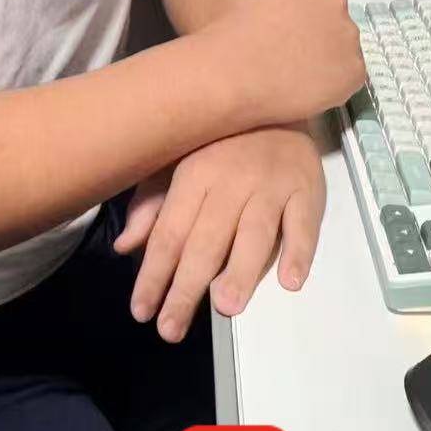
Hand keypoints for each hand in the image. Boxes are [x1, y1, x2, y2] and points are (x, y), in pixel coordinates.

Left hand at [113, 125, 325, 340]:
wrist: (276, 101)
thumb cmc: (220, 142)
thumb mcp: (177, 163)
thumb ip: (152, 206)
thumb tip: (123, 246)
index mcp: (194, 174)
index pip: (169, 233)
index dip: (153, 274)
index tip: (141, 312)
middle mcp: (230, 181)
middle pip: (206, 241)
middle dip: (186, 287)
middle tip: (171, 328)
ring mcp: (271, 185)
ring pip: (255, 234)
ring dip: (241, 271)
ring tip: (225, 306)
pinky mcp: (307, 190)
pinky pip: (304, 224)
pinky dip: (299, 252)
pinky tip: (290, 281)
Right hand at [204, 0, 365, 129]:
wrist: (232, 72)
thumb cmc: (229, 27)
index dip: (299, 12)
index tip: (283, 26)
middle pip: (332, 15)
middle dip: (316, 29)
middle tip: (290, 49)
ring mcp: (348, 34)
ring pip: (342, 44)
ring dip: (326, 54)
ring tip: (296, 72)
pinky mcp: (354, 69)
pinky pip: (347, 75)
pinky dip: (332, 82)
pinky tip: (306, 87)